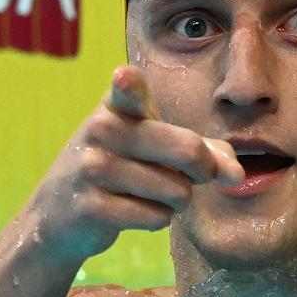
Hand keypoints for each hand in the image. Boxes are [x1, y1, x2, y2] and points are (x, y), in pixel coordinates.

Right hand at [26, 65, 243, 262]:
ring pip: (177, 191)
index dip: (129, 84)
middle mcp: (102, 130)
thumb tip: (236, 175)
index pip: (127, 91)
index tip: (124, 77)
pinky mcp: (92, 207)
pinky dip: (156, 219)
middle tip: (194, 175)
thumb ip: (204, 151)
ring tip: (149, 192)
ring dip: (176, 200)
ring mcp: (94, 169)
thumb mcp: (155, 146)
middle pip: (187, 150)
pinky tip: (131, 210)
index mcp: (118, 106)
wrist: (60, 211)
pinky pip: (157, 217)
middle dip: (203, 170)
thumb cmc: (122, 168)